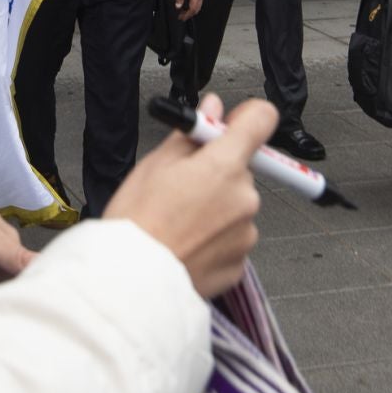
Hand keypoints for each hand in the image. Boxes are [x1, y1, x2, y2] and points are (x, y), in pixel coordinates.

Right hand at [104, 93, 273, 298]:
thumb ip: (191, 134)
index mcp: (225, 165)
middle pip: (242, 170)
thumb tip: (211, 109)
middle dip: (217, 173)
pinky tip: (185, 243)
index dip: (246, 118)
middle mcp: (244, 198)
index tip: (230, 125)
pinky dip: (214, 240)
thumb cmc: (136, 224)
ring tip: (177, 222)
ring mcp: (245, 234)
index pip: (262, 120)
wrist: (129, 283)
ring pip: (236, 207)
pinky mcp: (239, 265)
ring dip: (216, 209)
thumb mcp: (154, 165)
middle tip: (180, 186)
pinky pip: (232, 241)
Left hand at [174, 0, 204, 19]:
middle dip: (189, 13)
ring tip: (184, 10)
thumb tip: (178, 6)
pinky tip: (188, 3)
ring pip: (198, 4)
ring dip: (192, 9)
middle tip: (182, 16)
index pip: (192, 9)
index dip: (187, 15)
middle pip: (197, 8)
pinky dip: (194, 4)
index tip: (181, 18)